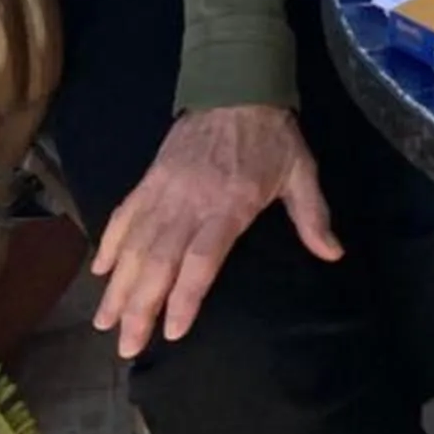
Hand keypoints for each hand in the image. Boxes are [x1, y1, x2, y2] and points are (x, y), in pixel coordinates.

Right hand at [91, 105, 340, 357]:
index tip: (173, 332)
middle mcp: (190, 202)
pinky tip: (99, 272)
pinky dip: (109, 242)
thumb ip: (313, 216)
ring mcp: (164, 190)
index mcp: (229, 205)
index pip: (202, 259)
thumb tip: (334, 254)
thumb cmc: (272, 135)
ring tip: (104, 323)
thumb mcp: (301, 172)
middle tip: (127, 349)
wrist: (235, 84)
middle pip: (160, 261)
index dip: (185, 296)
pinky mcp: (149, 178)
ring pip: (135, 244)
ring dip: (118, 286)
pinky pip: (124, 214)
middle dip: (140, 308)